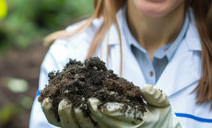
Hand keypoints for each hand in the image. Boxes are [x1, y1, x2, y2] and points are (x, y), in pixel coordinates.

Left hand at [41, 84, 183, 127]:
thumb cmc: (158, 116)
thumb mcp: (163, 106)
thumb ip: (156, 97)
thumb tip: (146, 88)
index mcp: (134, 124)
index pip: (117, 120)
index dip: (105, 112)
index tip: (94, 102)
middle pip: (96, 126)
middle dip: (83, 114)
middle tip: (72, 101)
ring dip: (68, 117)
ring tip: (60, 102)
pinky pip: (73, 127)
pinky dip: (58, 117)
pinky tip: (48, 103)